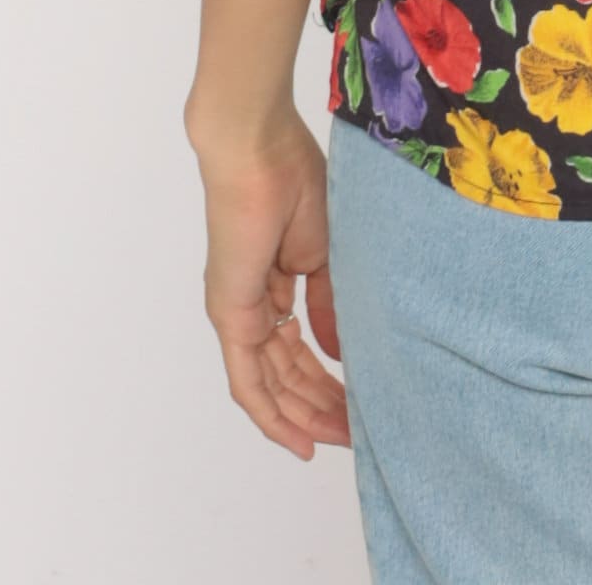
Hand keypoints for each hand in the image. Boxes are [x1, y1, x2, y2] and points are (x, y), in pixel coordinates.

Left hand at [192, 109, 350, 457]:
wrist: (259, 151)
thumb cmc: (294, 178)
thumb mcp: (326, 250)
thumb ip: (330, 303)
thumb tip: (339, 350)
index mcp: (273, 284)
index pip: (301, 346)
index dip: (329, 378)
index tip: (360, 402)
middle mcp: (251, 306)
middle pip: (287, 372)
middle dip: (321, 404)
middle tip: (356, 432)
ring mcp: (238, 314)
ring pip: (270, 384)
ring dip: (303, 416)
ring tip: (340, 440)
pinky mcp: (230, 317)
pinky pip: (249, 380)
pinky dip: (272, 414)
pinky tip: (298, 438)